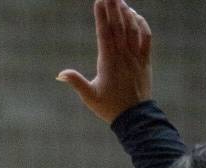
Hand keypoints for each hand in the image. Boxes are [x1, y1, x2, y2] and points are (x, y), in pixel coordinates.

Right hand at [57, 0, 151, 122]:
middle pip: (118, 26)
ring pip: (132, 29)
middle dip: (113, 7)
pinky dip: (141, 24)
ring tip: (120, 0)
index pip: (104, 33)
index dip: (101, 16)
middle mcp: (123, 55)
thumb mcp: (89, 97)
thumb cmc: (109, 108)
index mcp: (108, 62)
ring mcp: (135, 57)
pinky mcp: (145, 60)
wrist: (134, 117)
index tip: (99, 1)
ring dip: (126, 12)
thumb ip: (76, 83)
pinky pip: (146, 37)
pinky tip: (136, 16)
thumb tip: (60, 74)